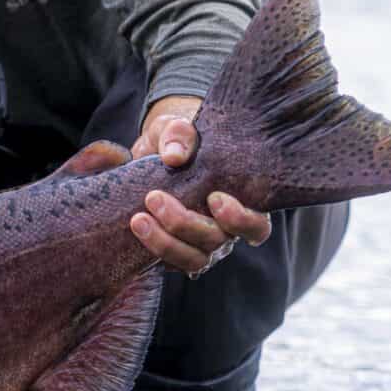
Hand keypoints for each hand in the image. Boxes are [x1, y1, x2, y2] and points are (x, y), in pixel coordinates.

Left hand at [127, 95, 270, 275]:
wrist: (153, 155)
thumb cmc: (178, 140)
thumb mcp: (176, 127)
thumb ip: (179, 134)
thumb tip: (175, 156)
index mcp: (241, 200)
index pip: (256, 226)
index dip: (240, 219)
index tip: (214, 198)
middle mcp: (225, 229)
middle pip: (218, 242)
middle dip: (186, 224)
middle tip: (154, 198)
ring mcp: (201, 244)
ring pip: (193, 260)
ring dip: (164, 243)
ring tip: (137, 219)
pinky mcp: (174, 250)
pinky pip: (168, 263)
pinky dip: (151, 250)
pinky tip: (135, 228)